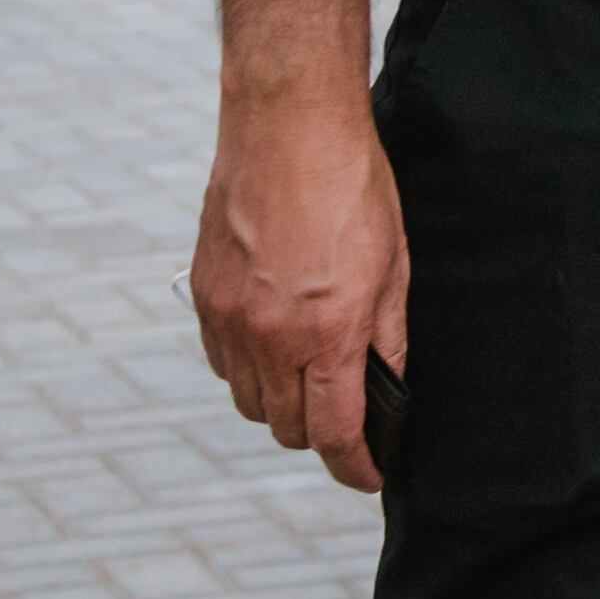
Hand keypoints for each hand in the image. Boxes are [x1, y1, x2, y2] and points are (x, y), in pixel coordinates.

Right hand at [193, 89, 410, 492]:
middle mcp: (269, 336)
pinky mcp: (204, 294)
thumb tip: (390, 387)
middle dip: (319, 435)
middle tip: (347, 419)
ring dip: (280, 404)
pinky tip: (273, 345)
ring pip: (250, 401)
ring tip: (310, 378)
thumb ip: (388, 336)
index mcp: (326, 332)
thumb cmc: (351, 184)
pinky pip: (223, 363)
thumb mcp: (394, 264)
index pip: (334, 433)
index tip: (370, 474)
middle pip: (287, 427)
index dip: (356, 466)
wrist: (288, 124)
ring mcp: (229, 317)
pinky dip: (247, 370)